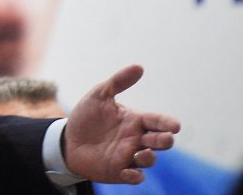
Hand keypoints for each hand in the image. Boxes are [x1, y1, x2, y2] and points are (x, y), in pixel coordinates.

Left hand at [64, 64, 180, 183]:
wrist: (67, 139)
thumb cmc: (86, 117)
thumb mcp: (99, 95)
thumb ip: (118, 82)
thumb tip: (139, 66)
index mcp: (135, 120)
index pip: (157, 121)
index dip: (167, 123)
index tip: (175, 126)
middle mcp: (136, 139)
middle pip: (159, 142)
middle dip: (164, 141)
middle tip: (162, 138)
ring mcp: (129, 156)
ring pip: (149, 160)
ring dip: (149, 158)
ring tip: (142, 153)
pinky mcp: (119, 171)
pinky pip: (134, 176)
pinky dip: (135, 175)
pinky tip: (130, 172)